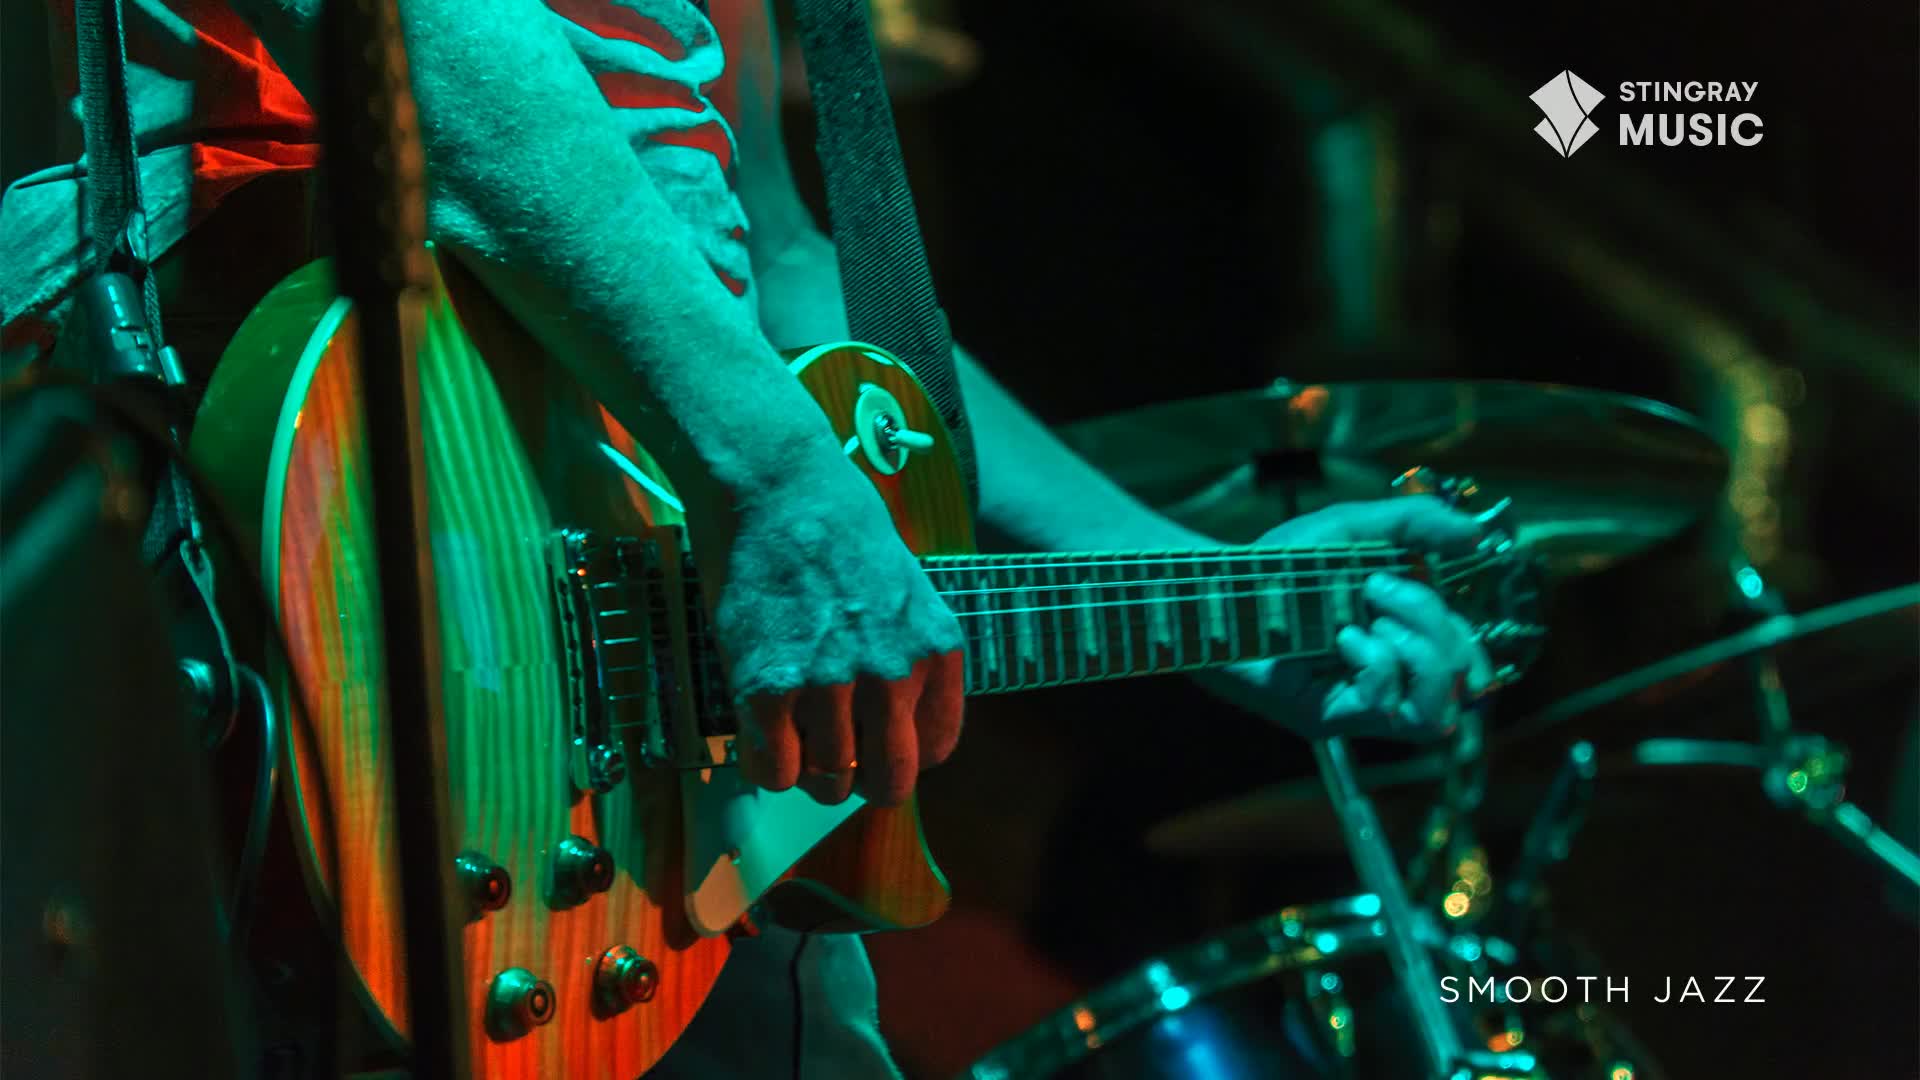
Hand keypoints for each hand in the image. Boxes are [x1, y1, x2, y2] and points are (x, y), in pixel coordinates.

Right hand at [685, 445, 962, 806]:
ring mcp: (830, 683)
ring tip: (791, 734)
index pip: (935, 750)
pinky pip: (774, 770)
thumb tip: (887, 724)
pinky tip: (761, 734)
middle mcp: (892, 673)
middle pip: (887, 782)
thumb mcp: (906, 591)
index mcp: (935, 649)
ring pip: (826, 781)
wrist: (778, 486)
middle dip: (860, 782)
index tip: (876, 748)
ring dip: (807, 771)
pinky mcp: (768, 687)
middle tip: (835, 762)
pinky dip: (766, 765)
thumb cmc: (838, 529)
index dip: (901, 756)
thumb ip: (908, 658)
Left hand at [1224, 496, 1492, 739]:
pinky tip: (1342, 638)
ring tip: (1372, 621)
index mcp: (1398, 643)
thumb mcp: (1351, 529)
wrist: (1214, 583)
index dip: (1469, 641)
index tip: (1424, 583)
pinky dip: (1375, 664)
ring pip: (1433, 716)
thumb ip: (1413, 524)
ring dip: (1418, 656)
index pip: (1467, 668)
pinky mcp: (1325, 718)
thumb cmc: (1279, 562)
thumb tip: (1476, 532)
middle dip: (1436, 628)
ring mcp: (1355, 705)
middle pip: (1460, 687)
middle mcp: (1384, 680)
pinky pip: (1383, 709)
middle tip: (1380, 590)